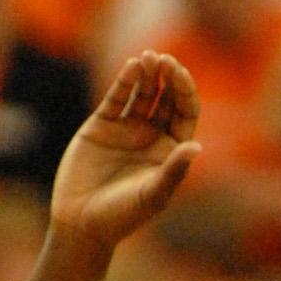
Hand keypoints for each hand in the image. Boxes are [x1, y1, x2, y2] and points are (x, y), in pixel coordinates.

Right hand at [51, 51, 201, 253]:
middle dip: (168, 78)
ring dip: (148, 75)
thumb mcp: (152, 194)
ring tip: (149, 58)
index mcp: (172, 152)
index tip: (180, 74)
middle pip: (167, 99)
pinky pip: (118, 97)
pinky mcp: (103, 125)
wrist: (82, 222)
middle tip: (166, 60)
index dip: (185, 92)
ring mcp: (128, 129)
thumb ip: (173, 170)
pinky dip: (125, 82)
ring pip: (143, 93)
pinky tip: (132, 67)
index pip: (185, 114)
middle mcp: (153, 137)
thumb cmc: (123, 215)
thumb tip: (197, 147)